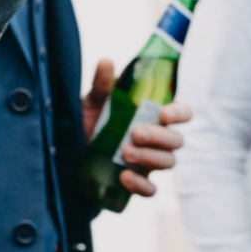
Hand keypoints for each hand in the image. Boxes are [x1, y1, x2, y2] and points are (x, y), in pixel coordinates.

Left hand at [81, 58, 194, 197]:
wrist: (68, 155)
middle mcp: (157, 140)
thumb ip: (101, 86)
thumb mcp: (92, 103)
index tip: (164, 113)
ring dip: (150, 158)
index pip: (182, 114)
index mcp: (152, 117)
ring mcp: (149, 162)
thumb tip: (107, 61)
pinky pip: (151, 190)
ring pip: (168, 163)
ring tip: (124, 153)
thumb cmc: (88, 124)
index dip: (180, 114)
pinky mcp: (137, 182)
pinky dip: (141, 185)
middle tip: (135, 133)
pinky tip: (124, 177)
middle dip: (160, 137)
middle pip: (177, 141)